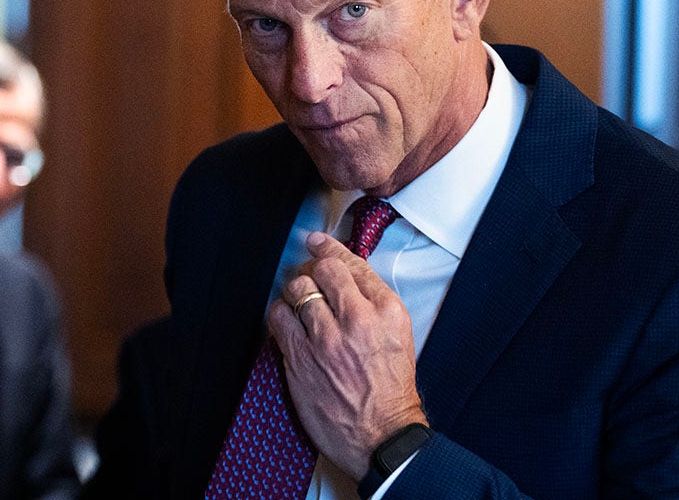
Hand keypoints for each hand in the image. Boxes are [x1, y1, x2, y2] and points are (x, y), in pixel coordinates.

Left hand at [268, 231, 427, 479]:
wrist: (381, 435)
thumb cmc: (391, 390)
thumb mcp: (399, 335)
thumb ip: (374, 303)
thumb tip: (348, 274)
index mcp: (386, 311)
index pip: (352, 265)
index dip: (329, 249)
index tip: (317, 243)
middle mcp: (357, 320)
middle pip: (321, 271)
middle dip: (312, 270)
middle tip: (310, 278)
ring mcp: (326, 340)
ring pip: (296, 290)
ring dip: (295, 292)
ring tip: (299, 303)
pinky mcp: (301, 360)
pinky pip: (279, 318)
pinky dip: (280, 313)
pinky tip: (287, 321)